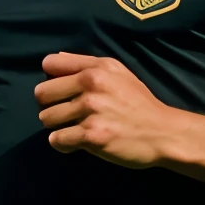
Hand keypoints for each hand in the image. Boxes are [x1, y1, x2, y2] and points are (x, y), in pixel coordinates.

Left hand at [34, 53, 178, 167]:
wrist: (162, 133)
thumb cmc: (139, 103)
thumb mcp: (119, 72)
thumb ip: (86, 64)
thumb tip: (53, 60)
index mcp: (95, 69)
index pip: (49, 64)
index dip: (52, 78)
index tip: (62, 91)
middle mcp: (90, 87)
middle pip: (41, 94)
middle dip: (51, 104)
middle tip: (67, 113)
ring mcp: (90, 112)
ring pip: (47, 118)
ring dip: (57, 126)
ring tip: (74, 128)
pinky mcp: (91, 137)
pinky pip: (57, 140)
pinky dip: (62, 143)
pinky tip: (76, 142)